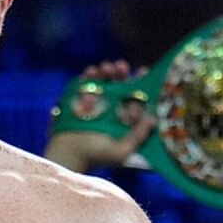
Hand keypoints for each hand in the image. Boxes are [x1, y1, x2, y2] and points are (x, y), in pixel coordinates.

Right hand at [44, 59, 154, 173]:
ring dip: (105, 72)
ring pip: (104, 82)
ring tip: (105, 67)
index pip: (135, 97)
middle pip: (120, 85)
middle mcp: (112, 108)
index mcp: (126, 119)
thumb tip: (153, 118)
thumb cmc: (97, 156)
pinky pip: (84, 83)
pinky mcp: (78, 98)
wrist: (69, 155)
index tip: (142, 71)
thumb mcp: (122, 150)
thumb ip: (137, 136)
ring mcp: (95, 101)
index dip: (140, 84)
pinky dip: (88, 76)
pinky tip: (91, 71)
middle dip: (121, 74)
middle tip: (121, 66)